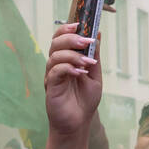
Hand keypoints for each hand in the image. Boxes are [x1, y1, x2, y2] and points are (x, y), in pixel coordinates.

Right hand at [44, 22, 100, 136]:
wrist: (78, 123)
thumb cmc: (84, 100)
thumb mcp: (94, 75)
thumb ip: (94, 55)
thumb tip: (98, 34)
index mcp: (66, 60)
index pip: (61, 38)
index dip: (67, 29)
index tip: (80, 25)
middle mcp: (56, 65)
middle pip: (55, 43)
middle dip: (71, 39)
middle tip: (86, 41)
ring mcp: (52, 75)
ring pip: (54, 56)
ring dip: (72, 55)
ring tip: (87, 63)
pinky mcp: (50, 87)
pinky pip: (55, 72)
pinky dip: (68, 68)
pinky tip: (80, 73)